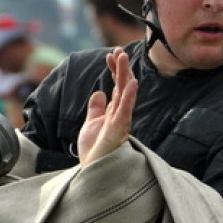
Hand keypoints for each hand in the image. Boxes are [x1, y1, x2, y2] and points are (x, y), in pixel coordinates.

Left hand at [76, 48, 137, 165]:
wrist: (92, 171)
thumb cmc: (93, 151)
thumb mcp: (91, 124)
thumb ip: (96, 109)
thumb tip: (99, 92)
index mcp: (113, 113)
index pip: (116, 87)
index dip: (113, 71)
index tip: (109, 56)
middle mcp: (119, 115)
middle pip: (122, 87)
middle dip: (120, 69)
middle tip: (119, 51)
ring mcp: (120, 122)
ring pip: (125, 95)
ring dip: (125, 76)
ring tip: (123, 58)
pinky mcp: (118, 131)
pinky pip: (126, 111)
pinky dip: (129, 97)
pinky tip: (131, 82)